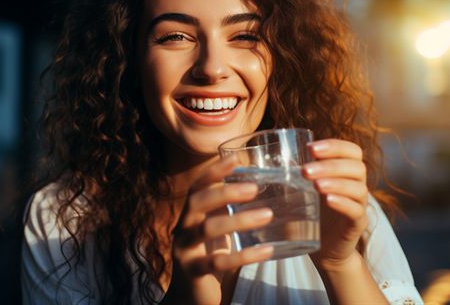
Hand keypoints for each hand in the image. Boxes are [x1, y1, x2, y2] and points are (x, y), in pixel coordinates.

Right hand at [164, 156, 274, 304]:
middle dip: (225, 192)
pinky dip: (245, 255)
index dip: (214, 171)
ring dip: (239, 220)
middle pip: (198, 202)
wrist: (190, 296)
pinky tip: (267, 251)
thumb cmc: (208, 255)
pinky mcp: (193, 272)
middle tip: (255, 188)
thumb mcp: (214, 229)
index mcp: (189, 214)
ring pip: (208, 229)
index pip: (198, 186)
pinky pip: (219, 262)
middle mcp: (182, 228)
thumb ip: (226, 210)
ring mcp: (184, 250)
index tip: (235, 158)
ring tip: (268, 215)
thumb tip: (258, 184)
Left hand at [302, 139, 368, 271]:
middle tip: (305, 170)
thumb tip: (275, 157)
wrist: (325, 249)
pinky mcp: (357, 224)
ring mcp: (359, 205)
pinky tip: (329, 201)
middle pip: (357, 167)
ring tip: (315, 185)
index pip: (352, 151)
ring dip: (336, 183)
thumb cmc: (314, 213)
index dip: (335, 146)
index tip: (311, 148)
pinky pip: (356, 211)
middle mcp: (356, 185)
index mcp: (346, 172)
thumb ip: (296, 173)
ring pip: (358, 188)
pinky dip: (344, 203)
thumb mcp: (304, 190)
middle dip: (331, 165)